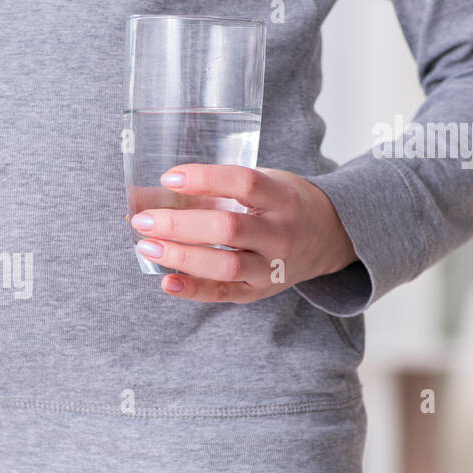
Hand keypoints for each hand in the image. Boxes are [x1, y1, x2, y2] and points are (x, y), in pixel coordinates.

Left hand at [130, 164, 356, 302]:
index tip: (168, 178)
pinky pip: (223, 294)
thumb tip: (151, 192)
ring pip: (224, 266)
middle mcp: (280, 234)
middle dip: (180, 225)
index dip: (204, 180)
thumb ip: (218, 188)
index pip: (244, 183)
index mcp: (282, 198)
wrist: (329, 237)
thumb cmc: (283, 204)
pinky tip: (166, 281)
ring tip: (147, 247)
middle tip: (143, 220)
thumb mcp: (266, 183)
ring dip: (181, 257)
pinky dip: (193, 290)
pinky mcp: (259, 291)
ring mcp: (271, 267)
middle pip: (228, 229)